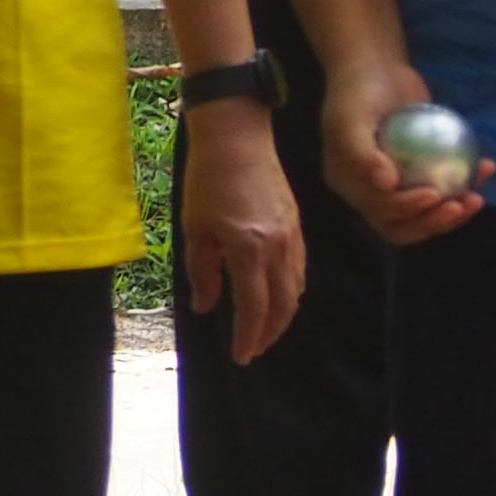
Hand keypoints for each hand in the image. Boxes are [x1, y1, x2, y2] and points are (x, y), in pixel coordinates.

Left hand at [179, 102, 307, 362]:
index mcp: (249, 250)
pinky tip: (279, 294)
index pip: (253, 307)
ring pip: (296, 288)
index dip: (247, 336)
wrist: (238, 138)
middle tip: (253, 351)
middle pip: (283, 304)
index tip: (240, 357)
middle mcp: (278, 248)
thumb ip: (204, 271)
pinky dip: (291, 290)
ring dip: (283, 314)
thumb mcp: (195, 229)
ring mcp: (292, 236)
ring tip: (265, 329)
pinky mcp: (296, 225)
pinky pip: (299, 268)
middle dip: (269, 333)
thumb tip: (207, 306)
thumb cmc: (207, 181)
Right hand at [322, 55, 491, 247]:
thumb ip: (361, 152)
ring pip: (428, 212)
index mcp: (351, 186)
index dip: (407, 210)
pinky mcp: (423, 170)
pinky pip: (445, 184)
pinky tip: (486, 168)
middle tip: (461, 205)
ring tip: (476, 199)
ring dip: (454, 212)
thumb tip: (386, 184)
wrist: (375, 68)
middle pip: (405, 224)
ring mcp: (400, 183)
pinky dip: (467, 182)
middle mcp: (373, 191)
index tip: (434, 195)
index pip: (380, 212)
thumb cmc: (358, 92)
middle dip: (434, 222)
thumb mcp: (351, 117)